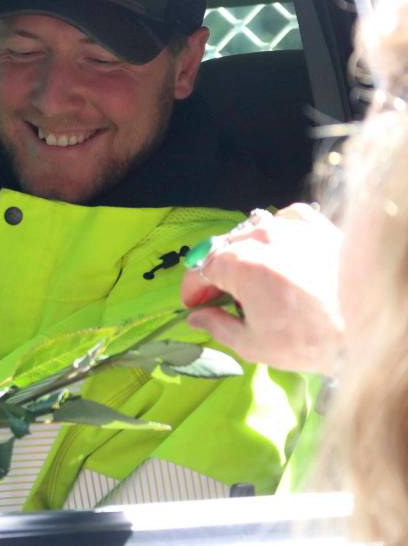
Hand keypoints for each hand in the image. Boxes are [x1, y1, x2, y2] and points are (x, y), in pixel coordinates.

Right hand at [180, 203, 344, 375]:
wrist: (371, 327)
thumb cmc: (312, 339)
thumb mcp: (254, 344)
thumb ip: (217, 327)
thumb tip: (197, 317)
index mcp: (238, 265)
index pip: (198, 269)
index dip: (192, 290)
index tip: (193, 305)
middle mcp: (259, 237)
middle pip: (221, 247)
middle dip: (214, 272)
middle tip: (220, 297)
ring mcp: (290, 227)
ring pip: (250, 230)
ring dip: (242, 250)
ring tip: (250, 273)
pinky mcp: (317, 226)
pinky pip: (285, 218)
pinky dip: (276, 229)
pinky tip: (279, 246)